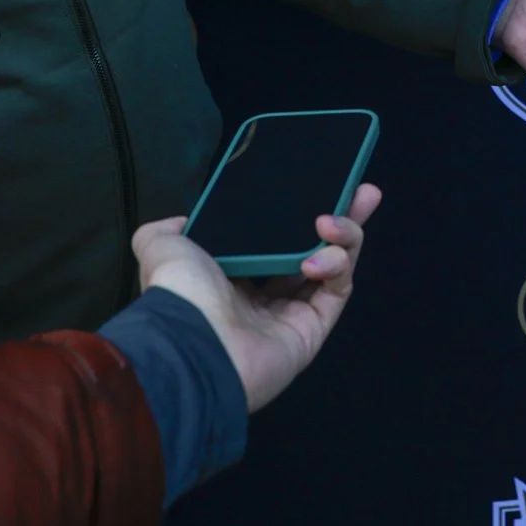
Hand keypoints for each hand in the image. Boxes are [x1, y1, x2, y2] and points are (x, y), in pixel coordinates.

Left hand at [132, 182, 382, 411]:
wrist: (193, 343)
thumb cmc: (180, 292)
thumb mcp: (160, 246)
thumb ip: (163, 230)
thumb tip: (181, 219)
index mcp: (232, 273)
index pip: (277, 236)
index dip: (301, 210)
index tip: (321, 182)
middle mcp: (264, 293)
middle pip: (314, 247)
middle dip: (344, 217)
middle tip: (365, 190)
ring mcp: (291, 313)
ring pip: (334, 266)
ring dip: (344, 237)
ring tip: (331, 222)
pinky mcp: (312, 330)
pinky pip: (337, 291)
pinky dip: (338, 267)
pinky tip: (319, 256)